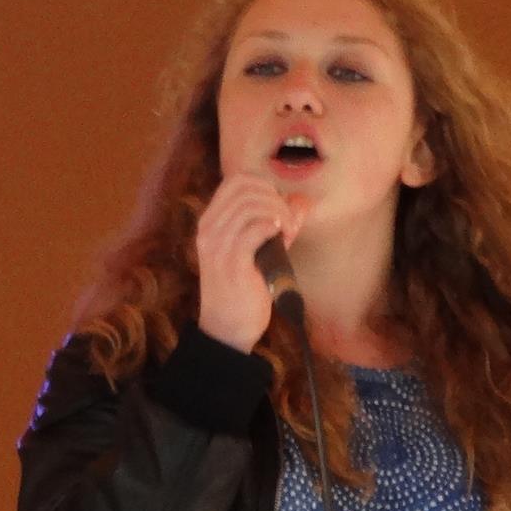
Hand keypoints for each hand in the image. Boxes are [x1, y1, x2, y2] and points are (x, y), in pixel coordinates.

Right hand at [195, 173, 305, 352]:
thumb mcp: (257, 251)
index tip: (278, 207)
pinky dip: (275, 227)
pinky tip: (282, 239)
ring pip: (252, 205)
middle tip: (288, 223)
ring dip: (279, 214)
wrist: (228, 329)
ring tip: (288, 233)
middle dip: (275, 199)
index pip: (235, 181)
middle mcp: (209, 230)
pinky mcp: (233, 262)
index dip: (264, 186)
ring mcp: (218, 245)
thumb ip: (276, 224)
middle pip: (245, 188)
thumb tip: (302, 201)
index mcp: (210, 223)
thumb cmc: (244, 290)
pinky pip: (256, 228)